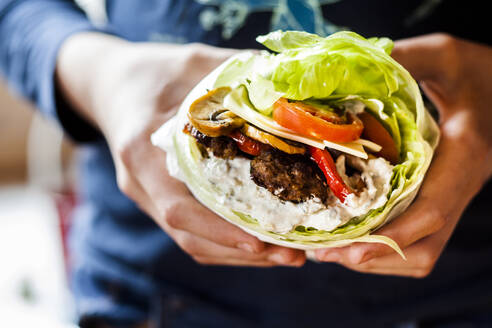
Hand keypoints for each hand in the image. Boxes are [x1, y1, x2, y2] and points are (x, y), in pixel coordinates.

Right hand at [56, 33, 305, 266]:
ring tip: (285, 255)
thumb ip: (235, 71)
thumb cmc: (149, 72)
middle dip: (242, 253)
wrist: (112, 86)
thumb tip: (289, 82)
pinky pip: (191, 232)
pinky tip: (259, 240)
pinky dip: (226, 242)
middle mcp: (140, 182)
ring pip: (191, 242)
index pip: (178, 207)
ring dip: (238, 255)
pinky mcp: (159, 198)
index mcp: (141, 149)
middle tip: (293, 257)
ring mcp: (147, 196)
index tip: (262, 242)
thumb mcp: (191, 62)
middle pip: (189, 236)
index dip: (220, 230)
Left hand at [316, 33, 491, 276]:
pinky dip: (385, 247)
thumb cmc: (478, 70)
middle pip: (424, 246)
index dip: (393, 236)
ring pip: (422, 251)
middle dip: (374, 257)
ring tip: (330, 250)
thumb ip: (404, 59)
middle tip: (325, 252)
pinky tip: (352, 235)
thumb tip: (342, 73)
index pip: (433, 211)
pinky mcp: (442, 198)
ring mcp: (452, 197)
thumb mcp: (443, 55)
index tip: (350, 250)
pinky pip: (419, 238)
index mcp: (464, 156)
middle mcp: (460, 187)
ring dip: (376, 258)